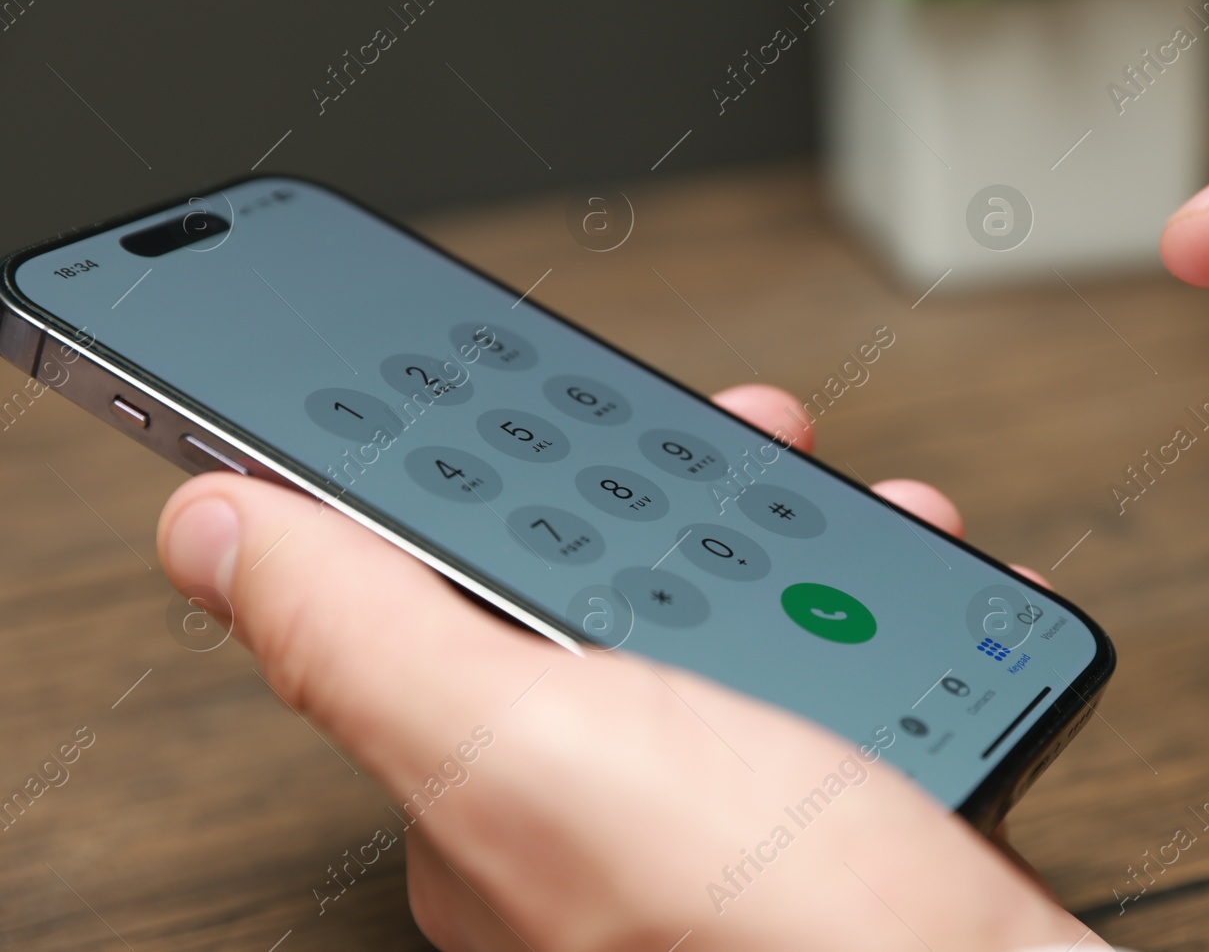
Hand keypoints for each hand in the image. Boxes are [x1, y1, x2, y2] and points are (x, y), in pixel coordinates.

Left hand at [158, 383, 1104, 951]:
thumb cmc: (770, 932)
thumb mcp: (529, 749)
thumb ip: (365, 635)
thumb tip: (211, 529)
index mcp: (487, 784)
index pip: (439, 587)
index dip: (472, 472)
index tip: (510, 391)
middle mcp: (597, 799)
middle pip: (602, 584)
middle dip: (663, 482)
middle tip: (723, 422)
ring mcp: (725, 798)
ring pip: (731, 612)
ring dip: (784, 528)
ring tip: (828, 484)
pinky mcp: (843, 800)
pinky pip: (845, 661)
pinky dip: (882, 596)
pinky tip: (915, 574)